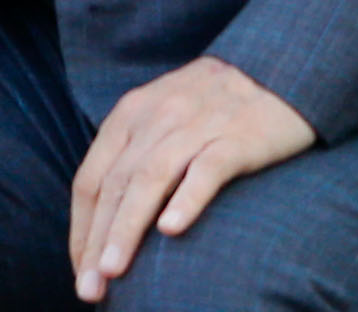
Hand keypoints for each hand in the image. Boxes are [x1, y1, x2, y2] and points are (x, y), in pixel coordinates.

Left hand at [69, 56, 316, 298]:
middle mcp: (154, 119)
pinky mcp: (237, 136)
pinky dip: (186, 198)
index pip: (92, 180)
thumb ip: (135, 159)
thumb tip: (109, 221)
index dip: (82, 229)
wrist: (277, 69)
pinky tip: (172, 230)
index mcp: (129, 116)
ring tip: (115, 270)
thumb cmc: (213, 106)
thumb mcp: (162, 120)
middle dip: (98, 240)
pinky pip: (207, 169)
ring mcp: (195, 125)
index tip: (81, 271)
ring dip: (129, 227)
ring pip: (150, 179)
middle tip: (90, 287)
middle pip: (116, 185)